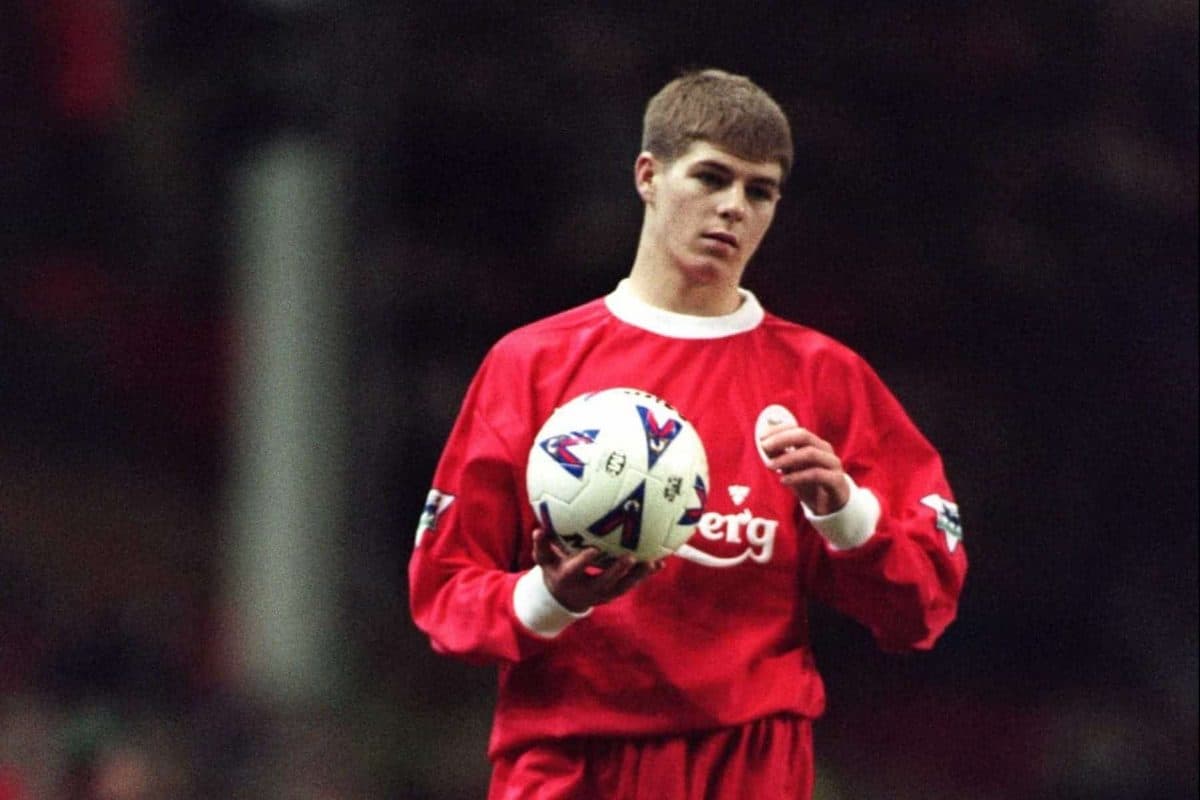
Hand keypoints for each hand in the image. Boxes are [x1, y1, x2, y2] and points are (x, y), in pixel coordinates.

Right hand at [532, 527, 664, 612]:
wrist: (564, 597)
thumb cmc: (555, 570)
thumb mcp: (544, 560)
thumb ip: (542, 545)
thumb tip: (539, 529)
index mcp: (568, 578)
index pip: (576, 570)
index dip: (585, 561)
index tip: (595, 549)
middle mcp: (587, 590)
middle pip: (605, 582)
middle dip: (618, 572)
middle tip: (630, 558)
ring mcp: (603, 594)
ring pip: (623, 587)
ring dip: (638, 576)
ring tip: (653, 562)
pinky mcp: (615, 593)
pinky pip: (632, 585)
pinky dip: (645, 575)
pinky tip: (661, 562)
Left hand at [758, 424, 850, 514]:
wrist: (830, 507)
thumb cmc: (809, 484)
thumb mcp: (792, 469)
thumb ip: (780, 457)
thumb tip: (763, 446)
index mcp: (815, 443)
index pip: (797, 429)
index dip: (779, 430)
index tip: (761, 436)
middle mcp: (825, 450)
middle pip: (804, 436)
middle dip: (782, 439)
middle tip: (764, 446)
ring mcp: (832, 464)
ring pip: (810, 453)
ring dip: (787, 458)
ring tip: (770, 466)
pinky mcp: (836, 480)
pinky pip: (817, 474)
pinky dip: (798, 476)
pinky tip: (783, 480)